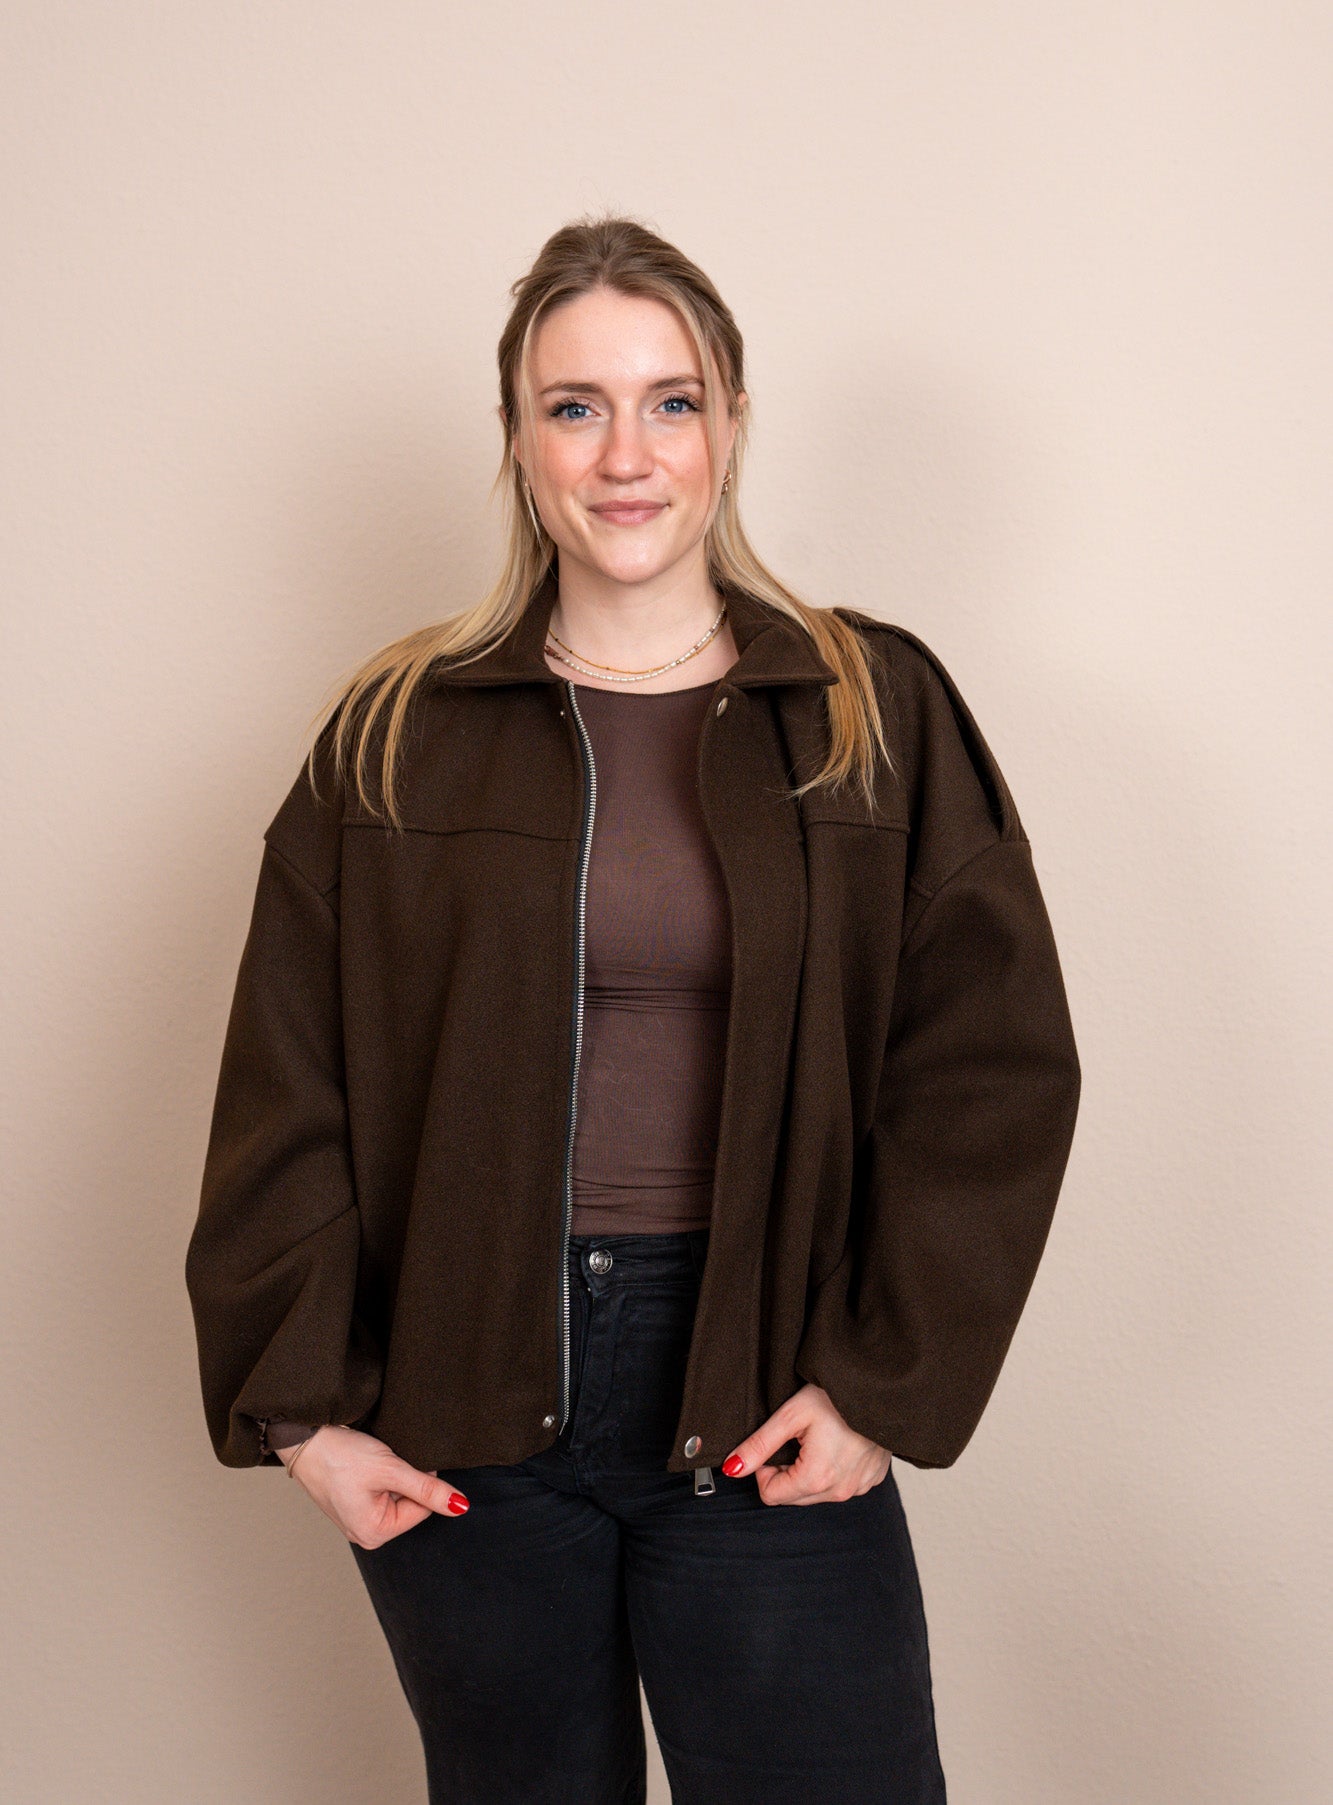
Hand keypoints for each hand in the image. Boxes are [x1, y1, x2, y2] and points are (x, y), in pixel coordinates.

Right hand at [277, 1425, 469, 1548]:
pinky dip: (380, 1475)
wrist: (305, 1437)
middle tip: (384, 1462)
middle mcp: (365, 1533)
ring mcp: (357, 1519)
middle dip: (405, 1479)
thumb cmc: (340, 1456)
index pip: (423, 1509)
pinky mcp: (352, 1503)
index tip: (403, 1462)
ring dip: (392, 1476)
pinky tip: (366, 1465)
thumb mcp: (390, 1470)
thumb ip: (427, 1489)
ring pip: (396, 1495)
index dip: (421, 1481)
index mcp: (374, 1534)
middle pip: (410, 1505)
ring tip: (371, 1463)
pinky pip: (380, 1491)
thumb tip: (460, 1506)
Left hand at [719, 1383, 891, 1505]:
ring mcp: (860, 1487)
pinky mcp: (873, 1479)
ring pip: (817, 1493)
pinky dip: (834, 1470)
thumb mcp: (790, 1414)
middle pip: (793, 1497)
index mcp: (817, 1478)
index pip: (771, 1495)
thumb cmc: (834, 1394)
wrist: (879, 1384)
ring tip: (820, 1438)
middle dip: (787, 1471)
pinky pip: (842, 1485)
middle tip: (797, 1437)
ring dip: (810, 1472)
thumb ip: (759, 1445)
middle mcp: (841, 1491)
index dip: (765, 1468)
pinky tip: (839, 1444)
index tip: (776, 1443)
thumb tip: (731, 1469)